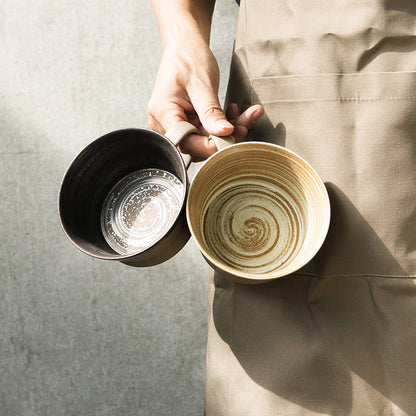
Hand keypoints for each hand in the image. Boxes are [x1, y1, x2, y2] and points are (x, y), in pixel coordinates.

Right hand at [148, 39, 262, 159]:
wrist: (185, 46)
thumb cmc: (188, 58)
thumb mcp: (202, 84)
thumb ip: (212, 112)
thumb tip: (224, 133)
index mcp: (163, 113)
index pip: (187, 141)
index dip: (210, 145)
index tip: (232, 136)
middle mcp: (165, 122)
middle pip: (197, 142)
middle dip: (223, 135)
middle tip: (245, 123)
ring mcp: (175, 123)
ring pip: (205, 138)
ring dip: (227, 129)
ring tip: (245, 115)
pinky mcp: (186, 122)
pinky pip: (206, 130)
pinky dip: (222, 123)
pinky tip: (233, 112)